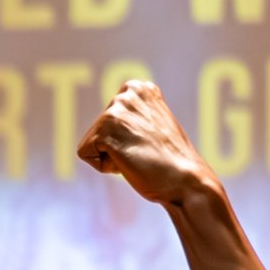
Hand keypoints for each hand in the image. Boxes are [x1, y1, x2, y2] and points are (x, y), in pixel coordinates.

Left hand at [77, 82, 219, 205]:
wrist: (184, 179)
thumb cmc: (170, 160)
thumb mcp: (153, 126)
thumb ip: (134, 117)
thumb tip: (117, 121)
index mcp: (139, 89)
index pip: (107, 120)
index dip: (123, 139)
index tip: (148, 142)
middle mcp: (128, 93)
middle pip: (97, 130)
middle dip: (114, 147)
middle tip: (145, 151)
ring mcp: (116, 110)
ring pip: (90, 143)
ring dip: (110, 157)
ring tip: (139, 156)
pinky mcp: (105, 130)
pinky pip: (85, 154)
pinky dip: (104, 166)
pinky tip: (129, 162)